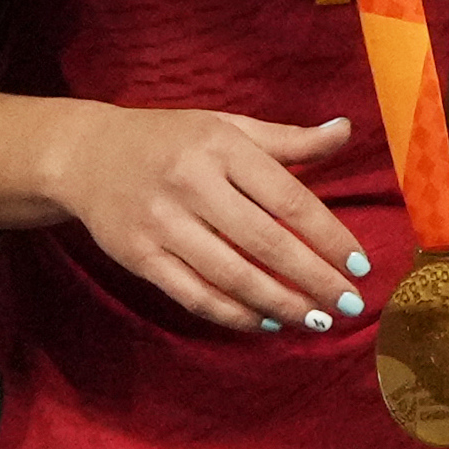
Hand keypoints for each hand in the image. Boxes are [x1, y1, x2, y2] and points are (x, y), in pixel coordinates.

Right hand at [45, 101, 370, 334]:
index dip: (329, 235)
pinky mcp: (140, 257)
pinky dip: (233, 314)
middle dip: (314, 279)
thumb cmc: (171, 139)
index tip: (361, 264)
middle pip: (265, 242)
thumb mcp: (228, 127)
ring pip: (232, 276)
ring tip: (316, 320)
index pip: (288, 198)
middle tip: (350, 305)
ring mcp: (162, 224)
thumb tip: (345, 130)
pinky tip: (266, 322)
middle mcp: (193, 185)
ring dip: (280, 304)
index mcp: (222, 147)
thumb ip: (287, 139)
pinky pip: (194, 296)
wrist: (87, 155)